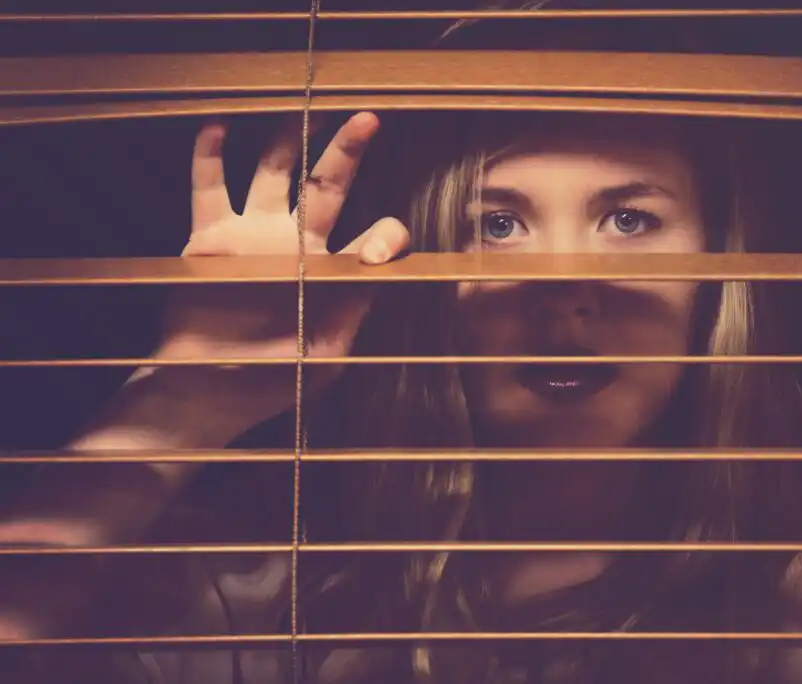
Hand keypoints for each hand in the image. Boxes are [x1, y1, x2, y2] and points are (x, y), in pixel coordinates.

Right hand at [148, 111, 409, 444]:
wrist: (209, 391)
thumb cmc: (273, 379)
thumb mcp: (328, 351)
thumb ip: (355, 305)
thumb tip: (381, 264)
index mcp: (331, 270)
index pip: (372, 235)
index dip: (386, 234)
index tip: (379, 250)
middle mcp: (295, 244)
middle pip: (326, 185)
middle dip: (346, 151)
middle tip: (367, 118)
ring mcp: (252, 237)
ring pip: (270, 174)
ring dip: (282, 141)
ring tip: (293, 107)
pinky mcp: (209, 239)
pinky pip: (209, 189)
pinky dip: (209, 157)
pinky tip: (216, 125)